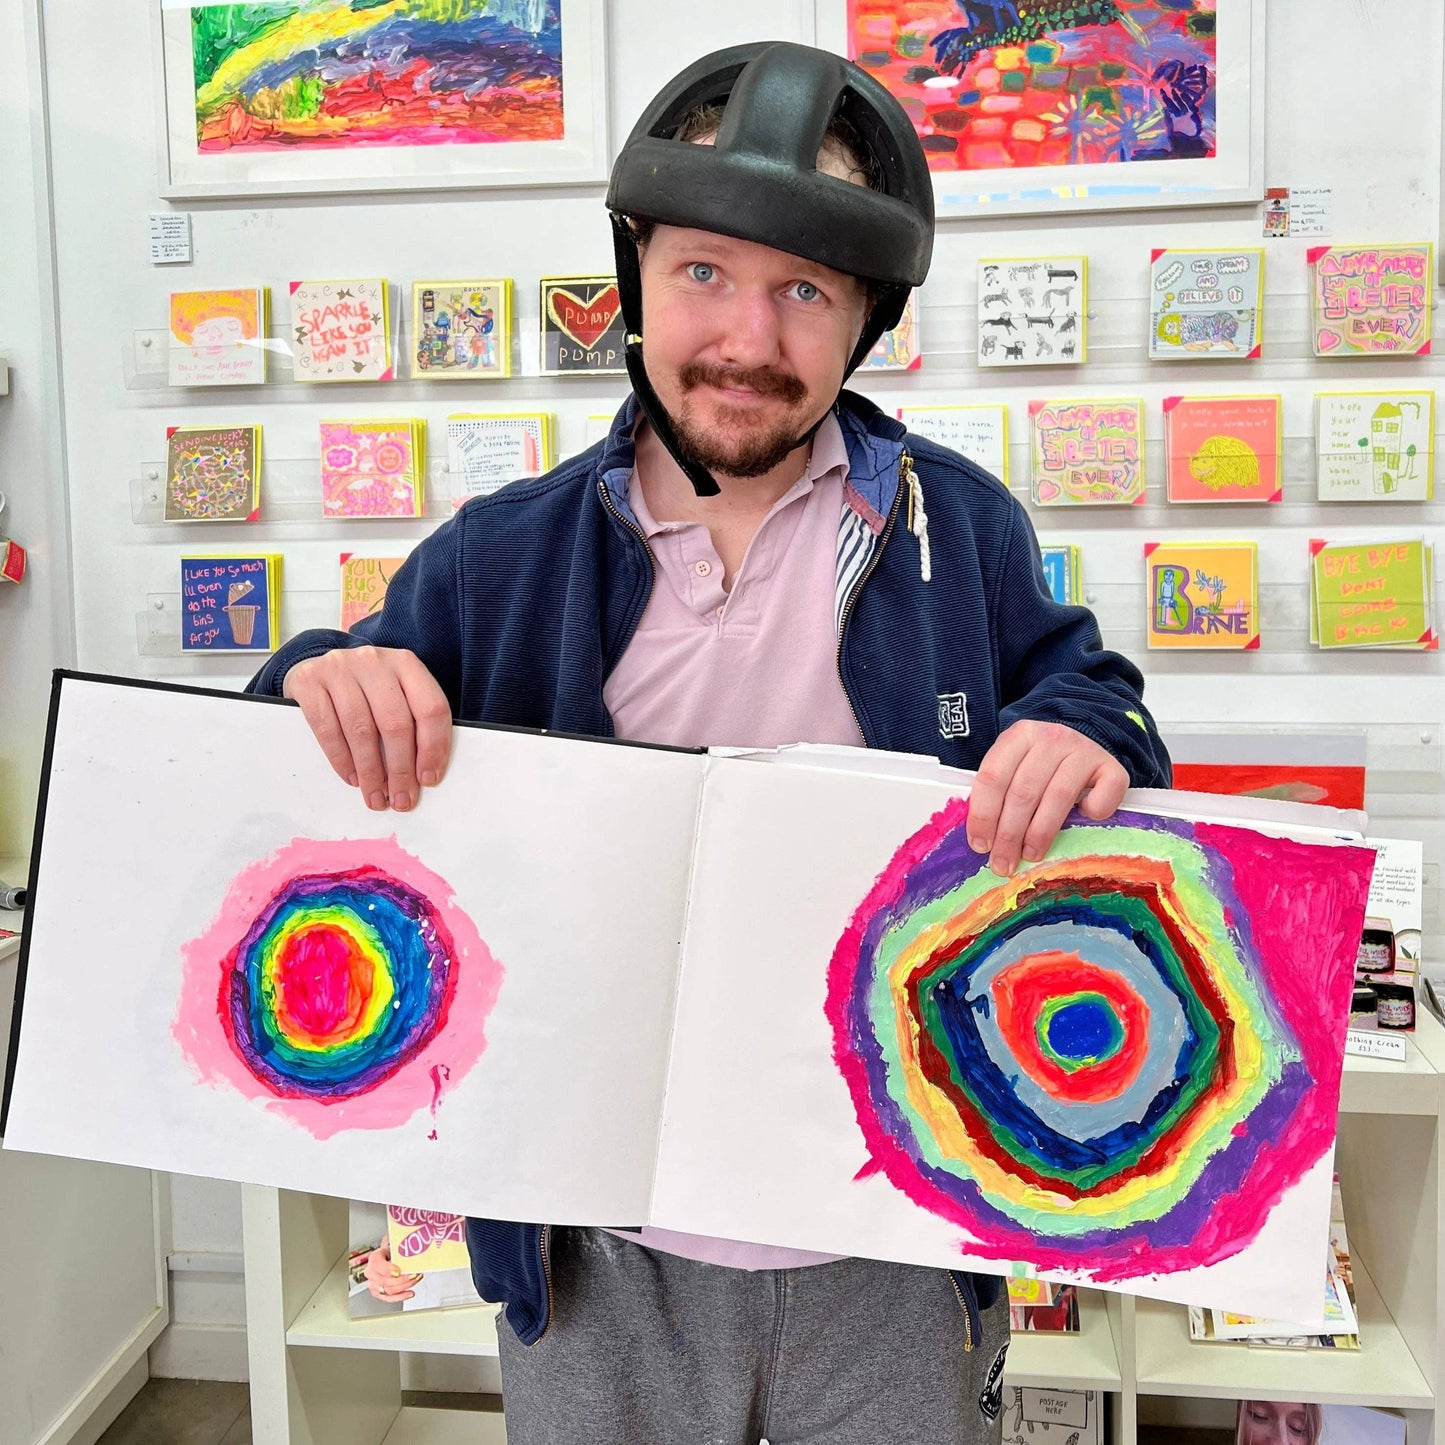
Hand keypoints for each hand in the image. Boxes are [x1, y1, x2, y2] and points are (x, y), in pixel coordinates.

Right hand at [282, 647, 451, 811]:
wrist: (320, 665)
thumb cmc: (366, 688)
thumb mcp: (395, 693)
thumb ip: (413, 721)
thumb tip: (423, 773)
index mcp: (406, 663)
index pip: (431, 708)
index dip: (433, 748)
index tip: (429, 778)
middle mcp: (374, 661)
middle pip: (395, 723)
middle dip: (400, 769)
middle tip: (401, 798)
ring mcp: (339, 668)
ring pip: (361, 730)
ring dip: (371, 772)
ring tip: (376, 795)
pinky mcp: (309, 681)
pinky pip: (327, 729)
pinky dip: (342, 760)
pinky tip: (352, 777)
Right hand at [365, 1240, 421, 1302]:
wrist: (387, 1257)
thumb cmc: (392, 1252)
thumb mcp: (395, 1247)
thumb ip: (401, 1250)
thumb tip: (413, 1251)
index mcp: (374, 1258)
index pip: (377, 1265)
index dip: (388, 1270)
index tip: (399, 1271)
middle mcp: (371, 1272)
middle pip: (385, 1281)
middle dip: (402, 1280)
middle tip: (414, 1275)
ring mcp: (373, 1284)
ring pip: (388, 1290)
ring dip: (404, 1287)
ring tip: (415, 1280)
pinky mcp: (378, 1293)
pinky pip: (389, 1298)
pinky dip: (401, 1297)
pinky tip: (409, 1293)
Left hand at [966, 720, 1128, 876]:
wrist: (1082, 743)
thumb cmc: (1040, 763)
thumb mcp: (1013, 765)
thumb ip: (998, 792)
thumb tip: (981, 839)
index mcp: (1019, 735)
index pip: (993, 777)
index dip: (984, 815)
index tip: (980, 845)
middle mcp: (1051, 738)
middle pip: (1023, 791)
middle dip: (1009, 834)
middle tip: (1003, 863)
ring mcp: (1084, 750)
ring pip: (1058, 797)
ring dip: (1040, 833)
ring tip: (1030, 855)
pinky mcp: (1112, 767)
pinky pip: (1102, 796)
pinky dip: (1092, 813)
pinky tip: (1082, 819)